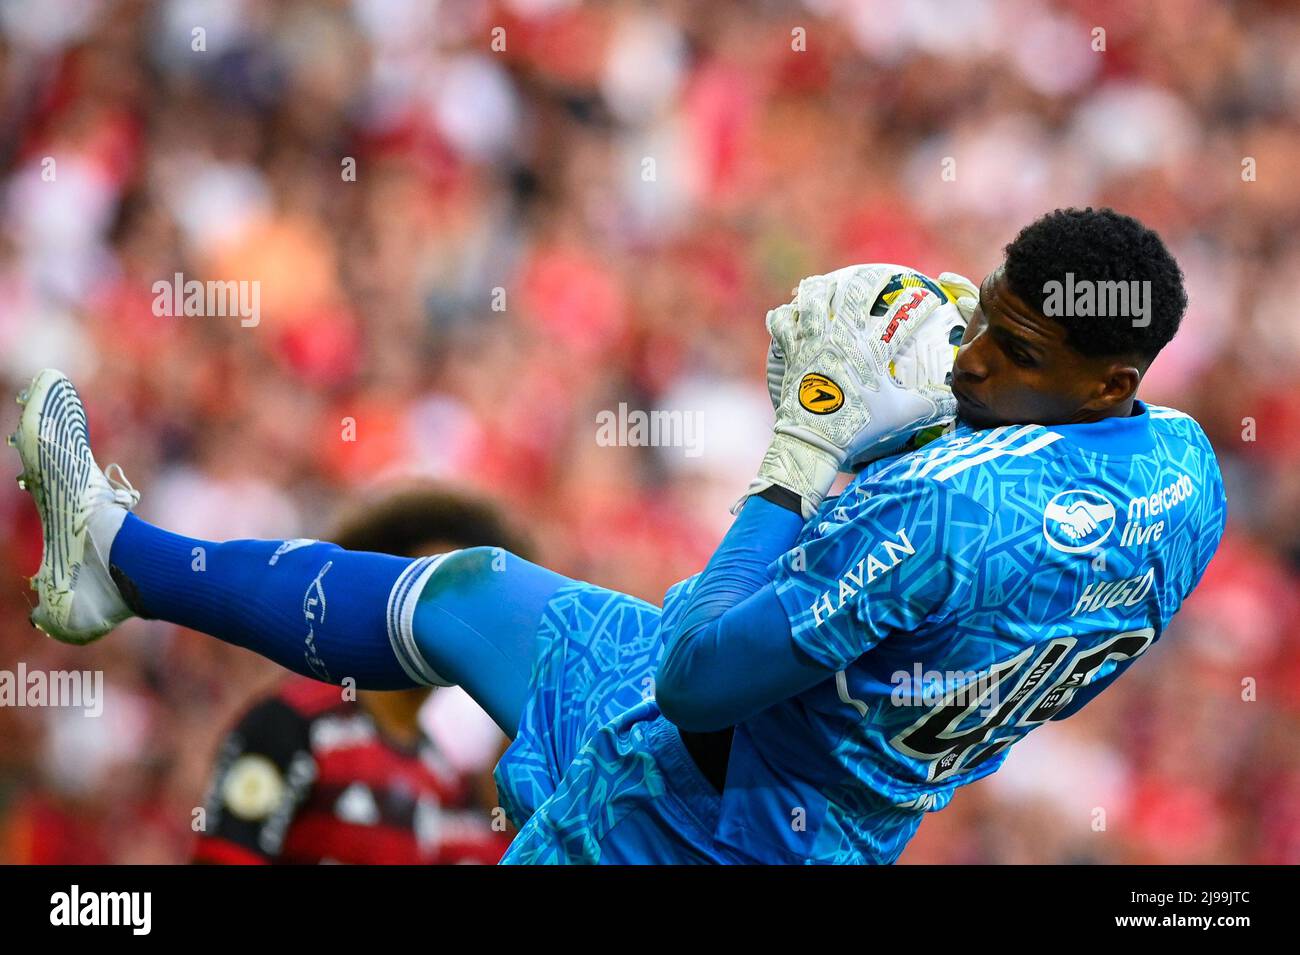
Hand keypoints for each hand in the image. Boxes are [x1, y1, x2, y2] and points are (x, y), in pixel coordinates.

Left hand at [741, 264, 960, 517]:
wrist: (814, 439)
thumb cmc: (858, 427)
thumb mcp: (900, 416)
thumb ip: (929, 405)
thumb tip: (955, 402)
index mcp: (871, 351)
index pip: (902, 320)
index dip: (918, 306)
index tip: (928, 298)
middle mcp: (842, 339)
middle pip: (855, 295)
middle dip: (867, 281)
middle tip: (874, 276)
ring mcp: (813, 342)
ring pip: (814, 300)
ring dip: (820, 288)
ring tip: (823, 282)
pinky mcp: (790, 351)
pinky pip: (782, 324)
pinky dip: (783, 316)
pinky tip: (785, 311)